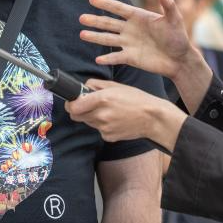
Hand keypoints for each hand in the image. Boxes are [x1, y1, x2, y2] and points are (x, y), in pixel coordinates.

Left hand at [65, 80, 185, 151]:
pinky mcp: (108, 137)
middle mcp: (101, 115)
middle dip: (78, 110)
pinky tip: (115, 120)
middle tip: (87, 105)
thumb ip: (96, 85)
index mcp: (102, 99)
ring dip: (91, 116)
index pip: (73, 106)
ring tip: (107, 111)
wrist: (152, 118)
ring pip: (88, 122)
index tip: (72, 101)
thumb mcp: (116, 86)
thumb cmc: (137, 99)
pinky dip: (102, 125)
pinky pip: (99, 130)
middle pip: (76, 116)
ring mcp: (104, 128)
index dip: (70, 104)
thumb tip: (83, 86)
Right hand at [79, 0, 198, 78]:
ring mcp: (129, 43)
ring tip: (82, 34)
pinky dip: (107, 58)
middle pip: (109, 23)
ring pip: (108, 39)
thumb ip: (168, 6)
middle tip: (81, 18)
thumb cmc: (179, 38)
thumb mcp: (175, 20)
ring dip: (95, 37)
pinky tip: (97, 60)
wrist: (180, 59)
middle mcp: (131, 29)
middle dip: (95, 20)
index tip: (92, 0)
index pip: (119, 8)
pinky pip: (116, 57)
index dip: (105, 4)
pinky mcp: (131, 57)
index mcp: (139, 17)